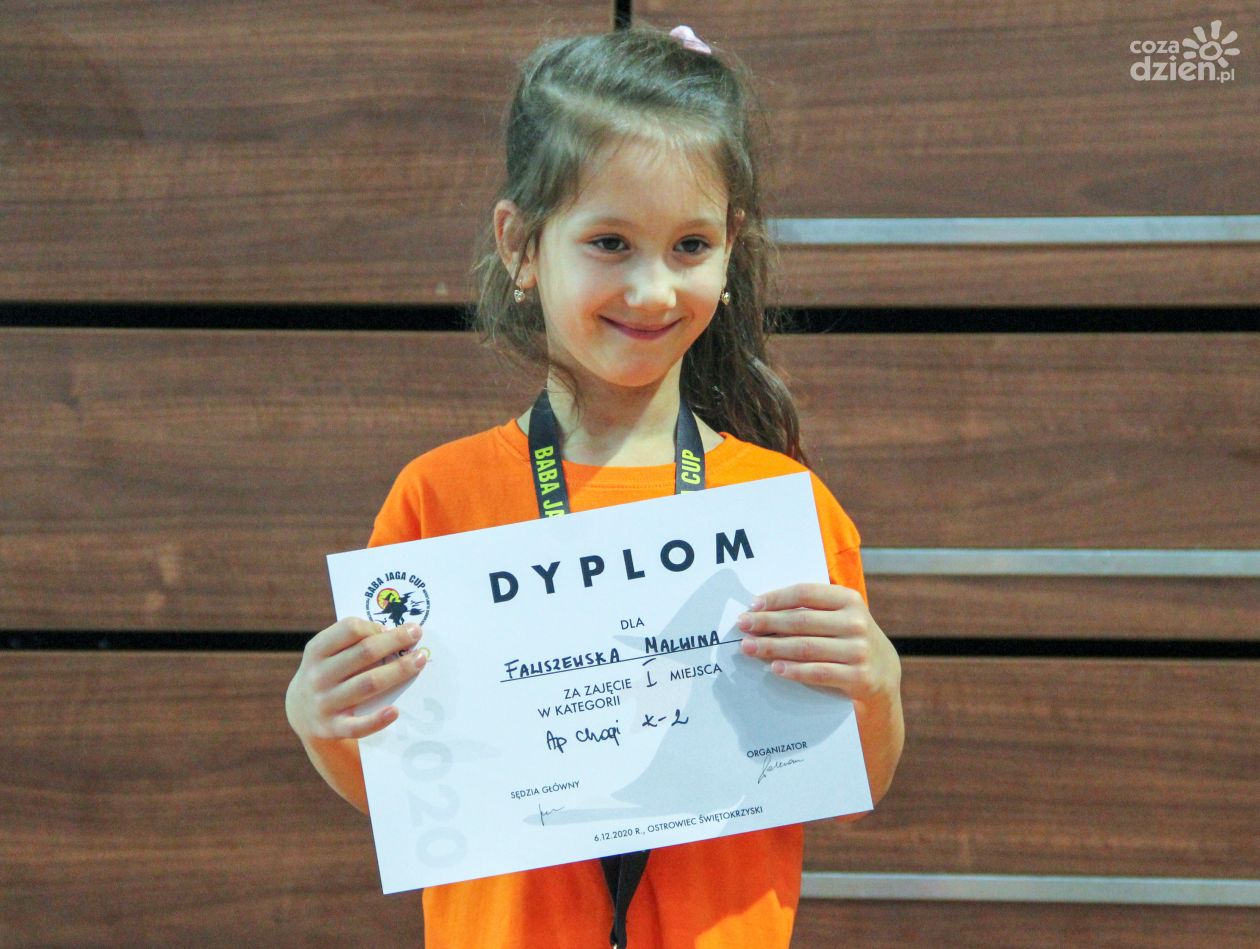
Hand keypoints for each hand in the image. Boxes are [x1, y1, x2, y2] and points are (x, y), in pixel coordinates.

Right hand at [285, 617, 427, 741]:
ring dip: (398, 671)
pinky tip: (395, 711)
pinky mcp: (332, 728)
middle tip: (417, 633)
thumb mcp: (328, 654)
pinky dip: (377, 720)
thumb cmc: (328, 673)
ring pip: (368, 684)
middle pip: (365, 653)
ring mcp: (324, 702)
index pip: (349, 629)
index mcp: (317, 650)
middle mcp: (318, 675)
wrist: (302, 713)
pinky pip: (357, 726)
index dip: (374, 625)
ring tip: (419, 661)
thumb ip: (353, 643)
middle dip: (395, 641)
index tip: (392, 627)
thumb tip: (394, 634)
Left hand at [736, 582, 899, 704]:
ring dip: (772, 647)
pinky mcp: (859, 677)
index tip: (752, 605)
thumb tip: (762, 608)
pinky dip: (794, 670)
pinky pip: (819, 672)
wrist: (883, 673)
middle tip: (742, 626)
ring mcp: (859, 651)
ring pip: (806, 647)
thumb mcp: (840, 616)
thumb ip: (810, 609)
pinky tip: (775, 668)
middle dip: (767, 623)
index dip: (776, 598)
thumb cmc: (848, 639)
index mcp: (849, 600)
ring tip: (749, 647)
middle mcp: (856, 623)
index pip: (805, 593)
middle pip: (801, 620)